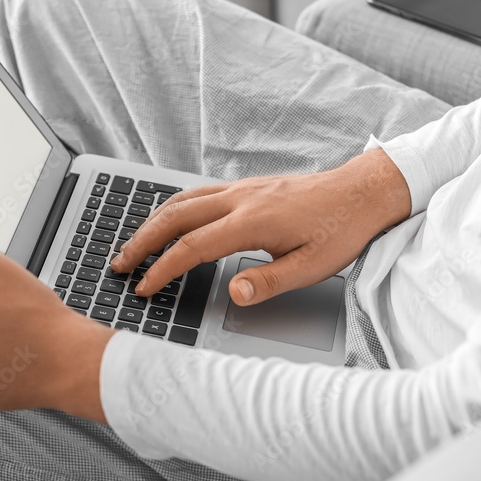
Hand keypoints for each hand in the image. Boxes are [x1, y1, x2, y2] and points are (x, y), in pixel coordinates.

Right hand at [112, 149, 410, 304]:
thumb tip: (233, 293)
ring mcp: (242, 189)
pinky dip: (174, 207)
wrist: (361, 192)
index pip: (192, 247)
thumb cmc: (340, 230)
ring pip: (183, 200)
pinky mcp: (247, 187)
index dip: (163, 270)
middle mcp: (240, 199)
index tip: (143, 288)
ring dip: (153, 222)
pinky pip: (198, 192)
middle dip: (142, 241)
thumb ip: (270, 282)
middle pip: (175, 216)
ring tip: (134, 244)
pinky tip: (169, 220)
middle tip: (119, 264)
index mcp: (252, 222)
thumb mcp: (312, 267)